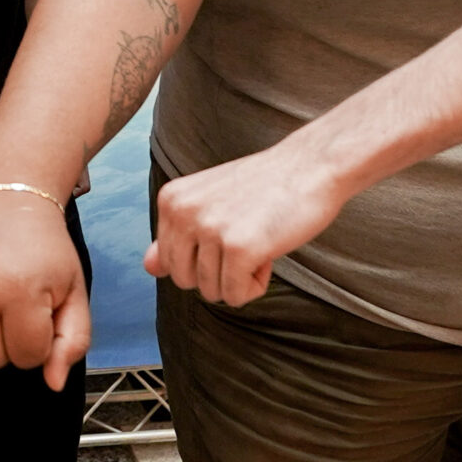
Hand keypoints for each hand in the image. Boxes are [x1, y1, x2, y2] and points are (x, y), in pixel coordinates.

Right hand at [0, 192, 86, 389]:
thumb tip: (52, 383)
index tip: (39, 314)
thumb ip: (71, 342)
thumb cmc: (44, 246)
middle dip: (8, 343)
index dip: (38, 342)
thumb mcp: (73, 291)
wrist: (7, 194)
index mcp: (19, 290)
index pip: (26, 358)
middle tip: (16, 309)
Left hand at [144, 137, 347, 305]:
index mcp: (171, 199)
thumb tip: (149, 267)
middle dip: (217, 273)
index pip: (168, 261)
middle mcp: (182, 212)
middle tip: (246, 238)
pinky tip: (269, 253)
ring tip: (260, 240)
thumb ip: (177, 236)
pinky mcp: (239, 248)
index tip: (230, 228)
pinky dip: (255, 286)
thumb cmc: (264, 187)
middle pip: (185, 281)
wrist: (312, 165)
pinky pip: (235, 296)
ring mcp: (209, 229)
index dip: (203, 257)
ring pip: (211, 292)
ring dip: (241, 278)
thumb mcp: (209, 203)